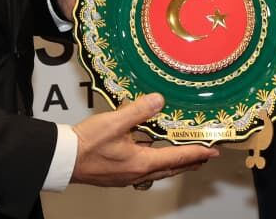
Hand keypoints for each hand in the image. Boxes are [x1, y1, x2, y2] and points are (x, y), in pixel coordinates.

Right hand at [72, 93, 218, 186]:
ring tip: (183, 156)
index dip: (196, 153)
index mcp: (141, 162)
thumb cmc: (86, 144)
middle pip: (171, 168)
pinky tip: (150, 152)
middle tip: (204, 156)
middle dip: (189, 161)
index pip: (176, 157)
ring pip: (158, 170)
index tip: (212, 151)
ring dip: (173, 163)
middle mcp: (137, 173)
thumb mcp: (115, 121)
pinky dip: (155, 162)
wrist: (63, 158)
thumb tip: (159, 100)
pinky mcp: (118, 174)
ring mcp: (127, 175)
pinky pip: (144, 169)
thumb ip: (139, 110)